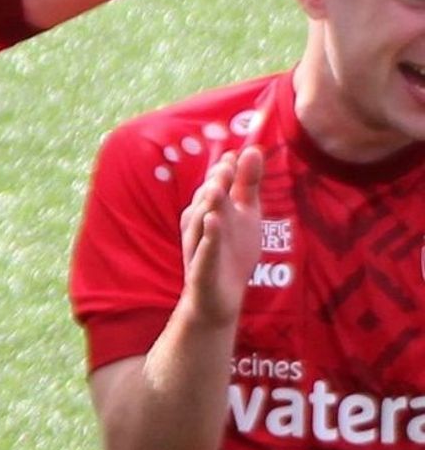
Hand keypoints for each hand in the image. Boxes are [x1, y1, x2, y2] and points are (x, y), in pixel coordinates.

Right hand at [178, 147, 263, 325]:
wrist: (219, 299)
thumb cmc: (230, 253)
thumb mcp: (246, 215)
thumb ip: (248, 183)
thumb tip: (252, 150)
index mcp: (207, 210)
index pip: (214, 185)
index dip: (223, 171)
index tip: (234, 155)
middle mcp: (198, 226)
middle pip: (205, 201)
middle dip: (215, 184)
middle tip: (227, 167)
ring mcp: (198, 247)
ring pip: (201, 223)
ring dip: (208, 206)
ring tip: (218, 189)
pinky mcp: (201, 270)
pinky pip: (204, 252)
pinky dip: (208, 237)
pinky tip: (214, 222)